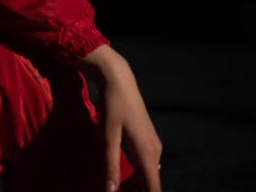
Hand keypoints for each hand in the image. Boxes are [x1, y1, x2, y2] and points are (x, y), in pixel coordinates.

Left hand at [78, 45, 162, 191]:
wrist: (119, 80)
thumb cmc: (112, 106)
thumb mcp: (107, 137)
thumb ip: (111, 165)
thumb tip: (111, 191)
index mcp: (147, 152)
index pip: (154, 187)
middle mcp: (155, 151)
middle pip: (149, 183)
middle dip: (134, 191)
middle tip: (111, 190)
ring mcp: (152, 144)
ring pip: (146, 174)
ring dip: (133, 183)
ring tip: (112, 185)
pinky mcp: (147, 139)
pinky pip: (144, 163)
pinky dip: (134, 172)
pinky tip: (116, 171)